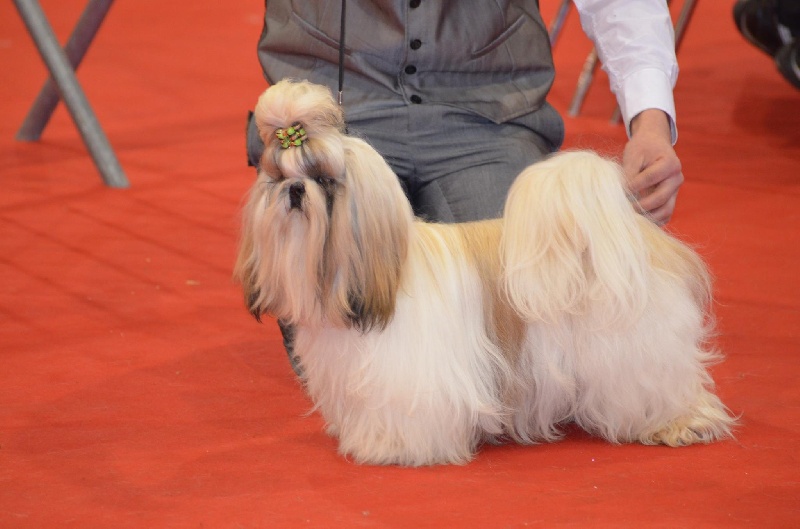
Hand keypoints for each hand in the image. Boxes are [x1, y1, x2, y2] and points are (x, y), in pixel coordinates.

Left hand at [622, 109, 683, 225]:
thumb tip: (622, 194)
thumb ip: (629, 173)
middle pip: (661, 198)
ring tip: (630, 218)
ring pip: (665, 211)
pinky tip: (637, 220)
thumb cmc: (642, 148)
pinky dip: (652, 221)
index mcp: (670, 163)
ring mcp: (675, 191)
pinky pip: (664, 216)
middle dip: (640, 206)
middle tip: (624, 209)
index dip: (634, 186)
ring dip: (647, 217)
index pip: (651, 178)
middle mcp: (676, 179)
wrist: (654, 145)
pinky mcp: (670, 200)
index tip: (620, 190)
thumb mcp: (633, 155)